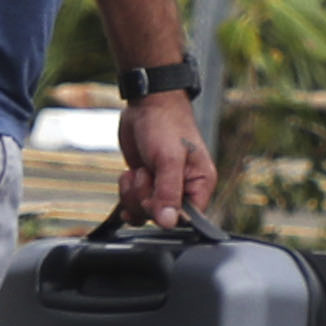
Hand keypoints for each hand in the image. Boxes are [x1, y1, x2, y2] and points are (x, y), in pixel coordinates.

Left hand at [119, 89, 215, 225]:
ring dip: (133, 194)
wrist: (148, 103)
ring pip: (143, 213)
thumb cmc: (166, 124)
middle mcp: (184, 190)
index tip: (154, 197)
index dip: (165, 214)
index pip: (187, 219)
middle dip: (145, 197)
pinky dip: (125, 192)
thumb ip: (169, 192)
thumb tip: (168, 222)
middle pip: (160, 218)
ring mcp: (162, 188)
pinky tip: (129, 175)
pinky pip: (132, 204)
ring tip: (138, 171)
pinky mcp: (146, 184)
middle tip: (145, 173)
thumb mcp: (169, 159)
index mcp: (200, 185)